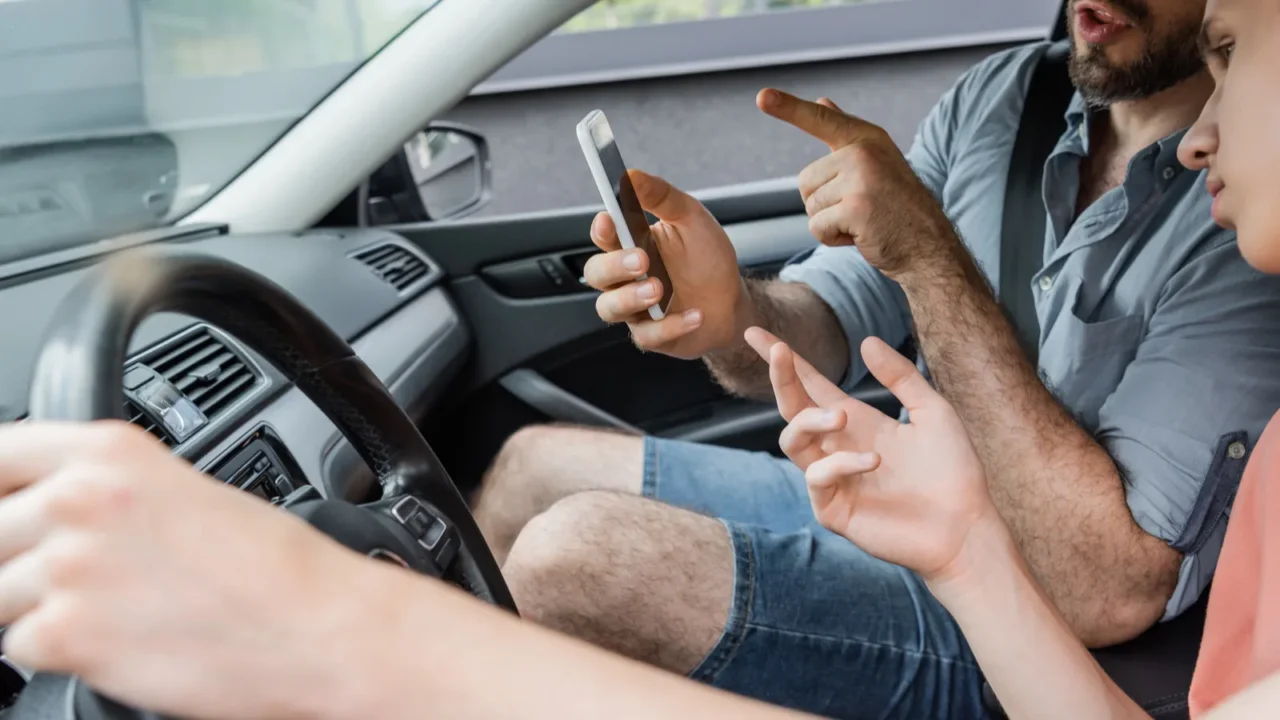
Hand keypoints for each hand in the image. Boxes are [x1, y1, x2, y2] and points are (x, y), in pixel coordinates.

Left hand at [0, 421, 370, 719]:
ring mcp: (67, 567)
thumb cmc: (277, 566)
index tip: (4, 509)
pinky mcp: (67, 635)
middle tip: (80, 578)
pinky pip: (17, 646)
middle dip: (16, 558)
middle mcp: (78, 499)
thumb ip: (106, 489)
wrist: (318, 627)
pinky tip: (116, 641)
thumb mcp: (186, 490)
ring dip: (37, 606)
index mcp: (109, 451)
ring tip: (110, 611)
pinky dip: (57, 651)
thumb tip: (46, 508)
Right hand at [582, 170, 748, 358]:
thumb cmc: (707, 258)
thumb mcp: (691, 218)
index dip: (602, 230)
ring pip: (609, 308)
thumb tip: (631, 174)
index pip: (604, 237)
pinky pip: (647, 336)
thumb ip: (661, 197)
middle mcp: (625, 278)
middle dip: (614, 267)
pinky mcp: (652, 336)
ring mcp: (635, 309)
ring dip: (631, 298)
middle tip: (642, 260)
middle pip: (596, 274)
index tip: (609, 221)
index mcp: (631, 245)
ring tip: (660, 289)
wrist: (733, 300)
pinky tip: (695, 314)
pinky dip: (672, 325)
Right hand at [746, 328, 1000, 584]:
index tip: (755, 332)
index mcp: (857, 423)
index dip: (785, 362)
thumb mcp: (933, 412)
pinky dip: (840, 464)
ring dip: (809, 421)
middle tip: (781, 351)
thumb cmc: (953, 473)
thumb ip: (901, 377)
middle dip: (781, 378)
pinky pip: (818, 479)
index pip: (810, 385)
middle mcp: (837, 447)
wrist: (966, 527)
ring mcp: (833, 480)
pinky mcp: (834, 510)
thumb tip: (866, 340)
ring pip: (792, 441)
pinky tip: (873, 461)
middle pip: (792, 407)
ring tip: (841, 416)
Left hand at [757, 89, 958, 278]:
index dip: (788, 107)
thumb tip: (821, 100)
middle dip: (824, 204)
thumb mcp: (874, 162)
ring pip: (811, 206)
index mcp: (867, 138)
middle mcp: (863, 152)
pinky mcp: (856, 207)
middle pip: (805, 181)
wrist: (928, 246)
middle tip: (860, 209)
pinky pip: (817, 227)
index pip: (821, 119)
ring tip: (863, 221)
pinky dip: (832, 239)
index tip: (761, 96)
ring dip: (830, 222)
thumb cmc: (896, 207)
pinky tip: (860, 235)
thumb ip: (844, 135)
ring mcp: (860, 178)